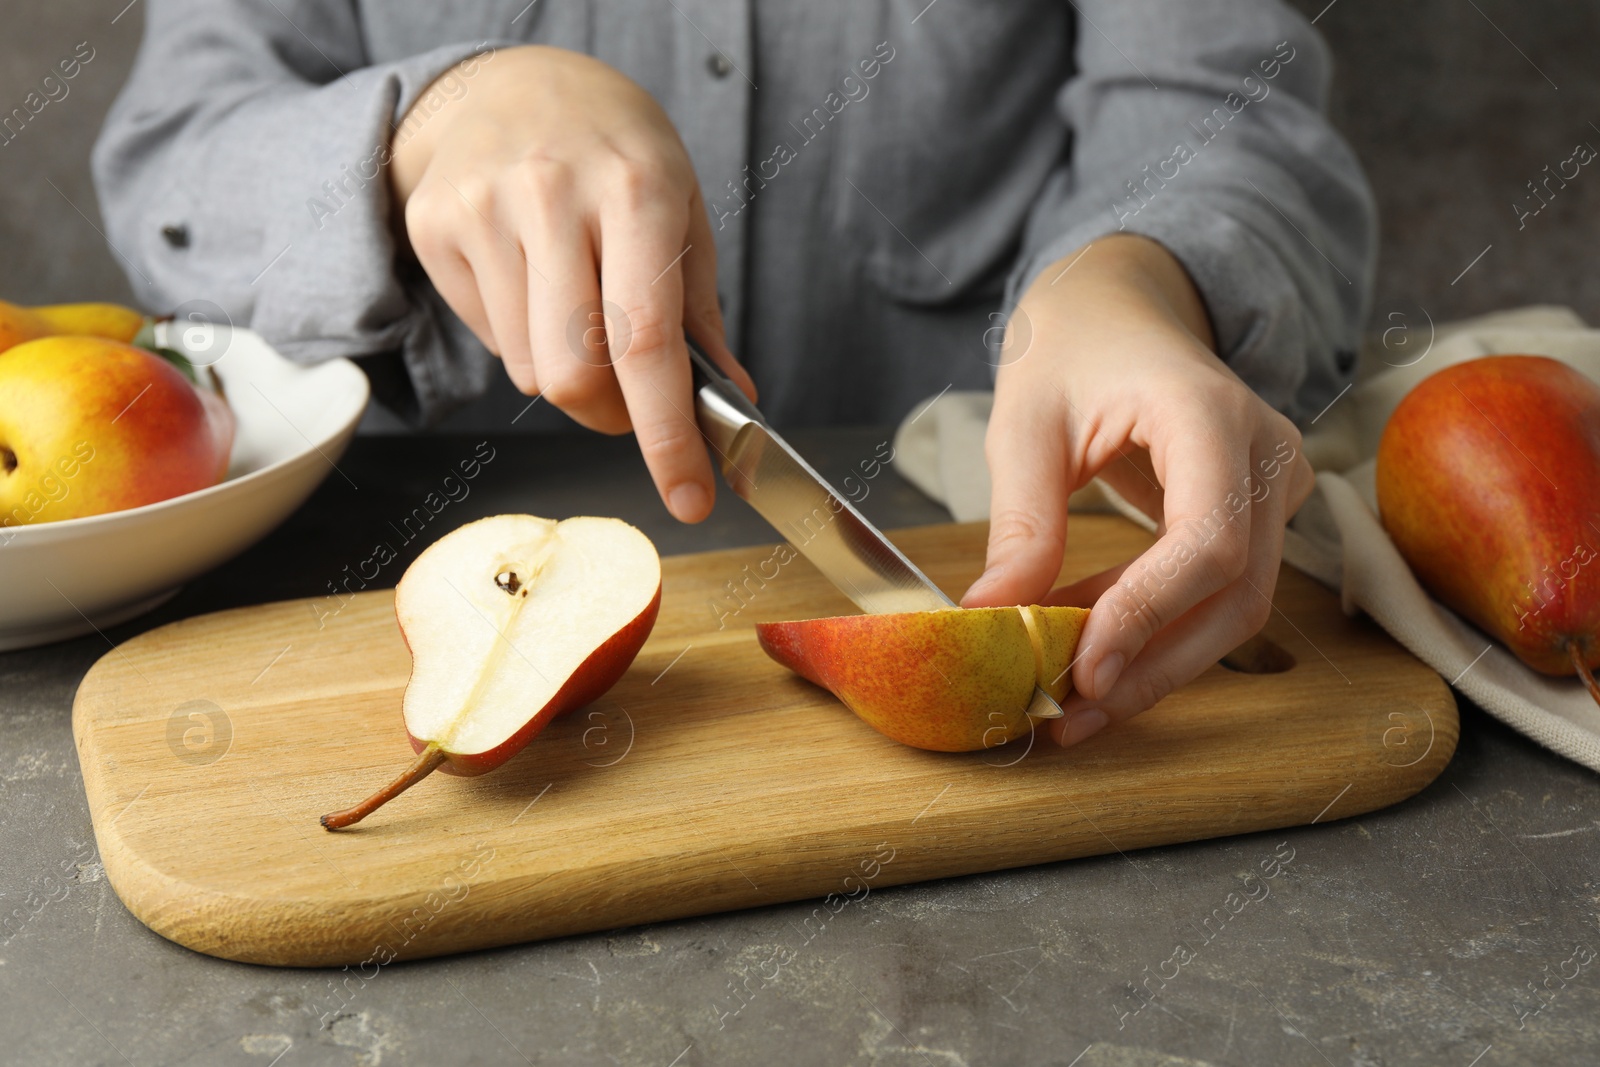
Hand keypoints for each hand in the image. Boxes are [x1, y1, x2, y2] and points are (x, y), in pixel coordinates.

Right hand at [390, 46, 756, 521]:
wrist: (519, 82)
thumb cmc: (618, 154)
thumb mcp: (682, 213)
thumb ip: (700, 316)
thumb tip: (731, 405)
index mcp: (635, 189)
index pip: (648, 343)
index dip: (668, 435)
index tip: (691, 497)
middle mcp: (551, 194)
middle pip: (575, 375)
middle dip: (613, 416)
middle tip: (633, 403)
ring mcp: (483, 208)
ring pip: (531, 371)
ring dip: (569, 375)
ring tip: (579, 308)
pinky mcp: (434, 225)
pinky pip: (490, 341)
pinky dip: (524, 341)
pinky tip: (533, 282)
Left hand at [961, 234, 1314, 745]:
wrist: (1121, 305)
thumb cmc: (1071, 345)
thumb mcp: (1025, 424)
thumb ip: (1022, 524)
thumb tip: (995, 619)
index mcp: (1211, 413)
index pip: (1208, 540)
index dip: (1149, 616)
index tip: (1082, 672)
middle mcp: (1267, 454)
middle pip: (1236, 594)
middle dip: (1151, 666)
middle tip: (1068, 716)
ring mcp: (1273, 485)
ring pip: (1236, 608)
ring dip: (1152, 662)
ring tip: (1067, 696)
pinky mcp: (1256, 513)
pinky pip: (1217, 592)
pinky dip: (1154, 631)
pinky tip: (1089, 649)